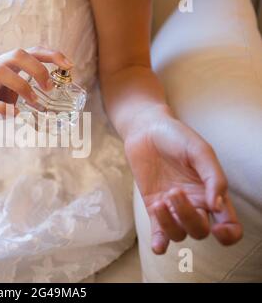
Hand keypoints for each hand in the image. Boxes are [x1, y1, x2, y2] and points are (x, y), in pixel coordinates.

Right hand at [0, 46, 72, 127]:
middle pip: (16, 54)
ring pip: (0, 71)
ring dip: (22, 86)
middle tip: (50, 88)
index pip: (31, 50)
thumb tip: (61, 98)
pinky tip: (14, 115)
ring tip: (34, 102)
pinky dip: (4, 108)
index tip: (69, 65)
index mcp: (6, 63)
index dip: (52, 54)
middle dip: (37, 69)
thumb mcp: (13, 89)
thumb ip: (31, 87)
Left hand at [124, 105, 242, 253]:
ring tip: (161, 200)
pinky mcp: (153, 206)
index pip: (229, 224)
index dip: (228, 234)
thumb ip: (213, 177)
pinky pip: (158, 233)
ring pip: (179, 234)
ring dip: (170, 223)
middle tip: (174, 191)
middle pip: (200, 231)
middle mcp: (195, 204)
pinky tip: (157, 245)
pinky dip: (159, 243)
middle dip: (188, 217)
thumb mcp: (200, 152)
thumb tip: (217, 207)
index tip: (219, 227)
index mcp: (212, 193)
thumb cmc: (177, 137)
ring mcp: (172, 208)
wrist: (146, 130)